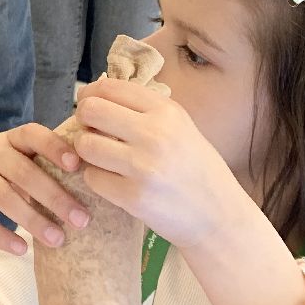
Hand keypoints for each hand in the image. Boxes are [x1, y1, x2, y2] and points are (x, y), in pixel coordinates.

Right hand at [0, 122, 88, 255]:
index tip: (78, 165)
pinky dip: (1, 236)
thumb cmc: (7, 174)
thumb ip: (50, 165)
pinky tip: (22, 250)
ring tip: (58, 240)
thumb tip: (104, 178)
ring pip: (1, 195)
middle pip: (21, 171)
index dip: (54, 146)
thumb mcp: (23, 161)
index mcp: (12, 138)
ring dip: (32, 219)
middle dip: (54, 196)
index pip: (32, 134)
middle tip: (82, 220)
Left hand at [73, 77, 250, 249]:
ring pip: (85, 144)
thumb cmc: (196, 169)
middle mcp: (155, 133)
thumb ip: (142, 110)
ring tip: (104, 159)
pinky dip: (97, 179)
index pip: (108, 87)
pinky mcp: (133, 196)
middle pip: (90, 110)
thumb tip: (95, 95)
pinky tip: (115, 182)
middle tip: (93, 133)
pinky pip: (92, 177)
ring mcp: (143, 166)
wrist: (220, 218)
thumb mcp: (180, 127)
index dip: (90, 96)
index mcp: (166, 111)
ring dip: (87, 152)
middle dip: (84, 121)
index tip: (91, 108)